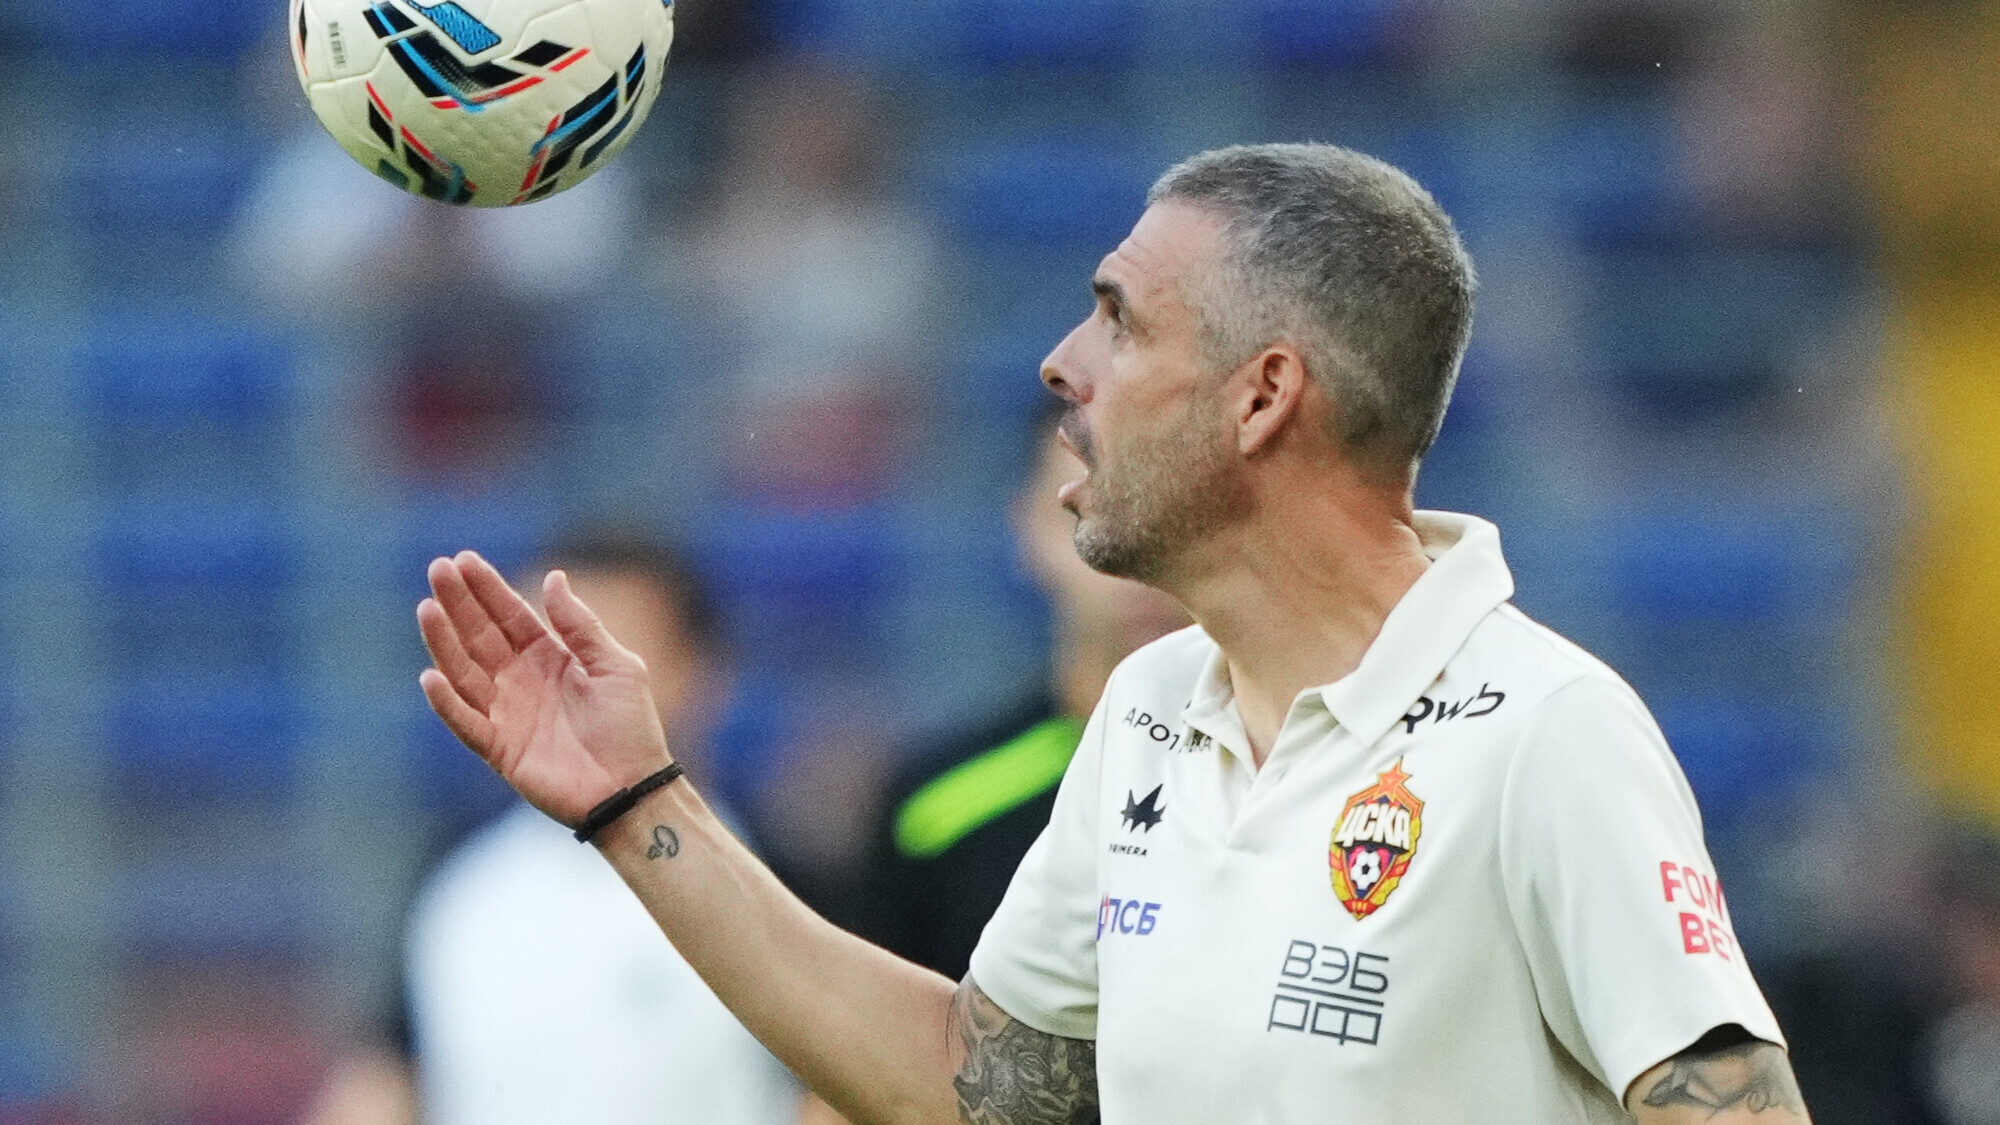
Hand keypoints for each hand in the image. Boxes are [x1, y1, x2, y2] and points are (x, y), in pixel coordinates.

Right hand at [416, 551, 672, 825]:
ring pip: (464, 672)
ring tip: (427, 608)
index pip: (510, 616)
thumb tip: (554, 577)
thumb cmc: (631, 726)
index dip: (487, 589)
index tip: (463, 559)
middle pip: (480, 635)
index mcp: (550, 657)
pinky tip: (431, 676)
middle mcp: (521, 681)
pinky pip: (466, 722)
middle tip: (437, 569)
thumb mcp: (615, 665)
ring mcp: (507, 714)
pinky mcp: (499, 749)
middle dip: (459, 603)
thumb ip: (580, 626)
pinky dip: (447, 702)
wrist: (634, 786)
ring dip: (444, 642)